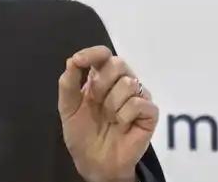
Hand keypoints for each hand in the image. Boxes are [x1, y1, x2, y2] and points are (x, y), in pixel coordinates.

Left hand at [57, 46, 157, 181]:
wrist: (94, 163)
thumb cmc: (82, 134)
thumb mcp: (68, 108)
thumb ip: (68, 83)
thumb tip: (72, 60)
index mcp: (101, 78)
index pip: (103, 55)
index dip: (93, 53)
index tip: (79, 61)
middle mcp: (121, 82)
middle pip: (118, 63)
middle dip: (101, 84)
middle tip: (95, 102)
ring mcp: (138, 96)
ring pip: (128, 83)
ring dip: (111, 104)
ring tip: (109, 119)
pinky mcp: (150, 112)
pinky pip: (138, 103)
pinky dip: (124, 116)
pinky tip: (121, 126)